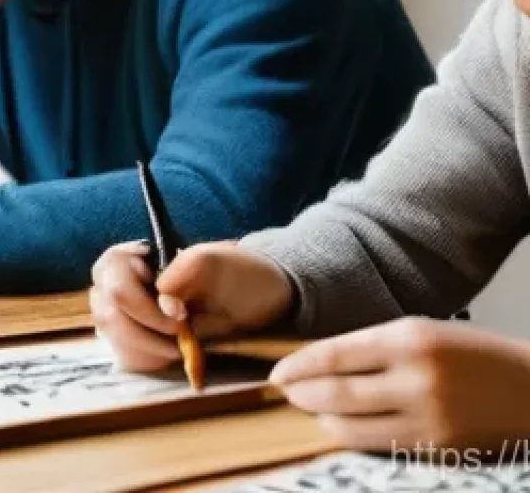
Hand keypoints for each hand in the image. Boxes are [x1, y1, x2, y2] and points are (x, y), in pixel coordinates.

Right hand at [91, 240, 293, 372]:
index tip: (182, 317)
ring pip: (112, 339)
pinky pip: (124, 356)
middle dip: (146, 334)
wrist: (255, 295)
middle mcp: (116, 283)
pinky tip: (170, 356)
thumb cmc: (232, 269)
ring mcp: (121, 311)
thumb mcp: (213, 258)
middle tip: (183, 336)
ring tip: (179, 348)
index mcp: (131, 256)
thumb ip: (183, 270)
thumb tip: (163, 301)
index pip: (116, 284)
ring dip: (147, 350)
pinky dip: (147, 362)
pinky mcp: (132, 337)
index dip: (145, 307)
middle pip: (108, 315)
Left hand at [269, 318, 529, 451]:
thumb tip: (318, 362)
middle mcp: (415, 377)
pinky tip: (341, 428)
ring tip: (310, 410)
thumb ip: (370, 347)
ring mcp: (428, 417)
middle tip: (284, 392)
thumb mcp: (417, 332)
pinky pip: (380, 445)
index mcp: (406, 338)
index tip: (276, 372)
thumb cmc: (466, 353)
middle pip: (337, 393)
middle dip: (302, 394)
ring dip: (322, 419)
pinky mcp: (438, 448)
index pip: (334, 354)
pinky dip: (353, 437)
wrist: (528, 387)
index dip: (298, 366)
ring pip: (353, 427)